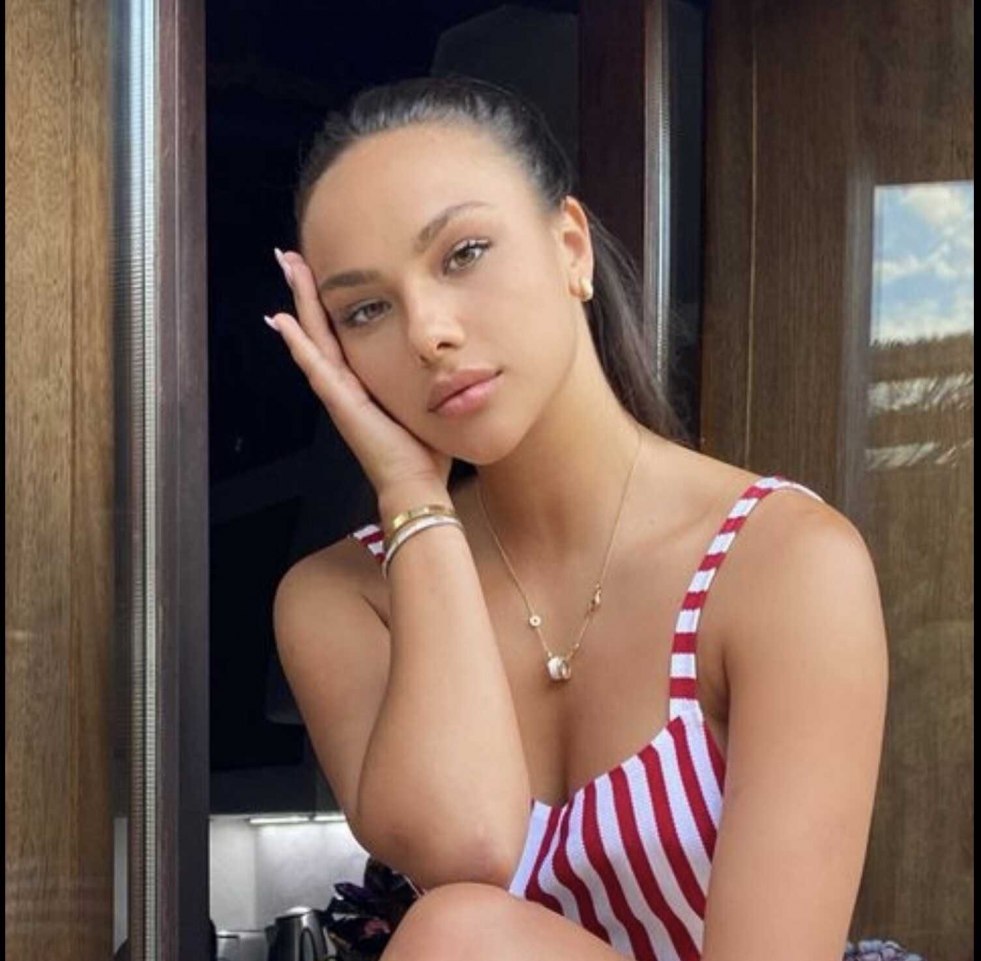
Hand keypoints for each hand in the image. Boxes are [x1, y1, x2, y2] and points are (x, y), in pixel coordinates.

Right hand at [266, 249, 451, 497]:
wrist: (416, 484)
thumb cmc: (424, 450)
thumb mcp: (424, 401)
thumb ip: (426, 377)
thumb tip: (446, 356)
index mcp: (363, 382)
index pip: (339, 332)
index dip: (327, 300)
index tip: (319, 269)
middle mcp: (344, 384)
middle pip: (318, 327)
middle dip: (304, 290)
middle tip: (288, 256)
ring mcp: (339, 393)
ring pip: (313, 338)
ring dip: (298, 302)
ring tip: (285, 269)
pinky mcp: (342, 404)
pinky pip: (316, 367)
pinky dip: (299, 343)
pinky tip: (283, 320)